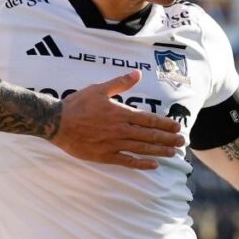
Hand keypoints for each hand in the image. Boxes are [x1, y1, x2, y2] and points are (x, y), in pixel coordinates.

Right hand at [51, 71, 183, 169]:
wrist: (57, 122)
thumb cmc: (77, 104)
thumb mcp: (98, 89)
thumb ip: (120, 83)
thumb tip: (137, 73)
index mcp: (120, 113)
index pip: (149, 120)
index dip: (165, 124)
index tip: (177, 127)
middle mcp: (120, 130)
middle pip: (149, 136)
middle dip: (168, 139)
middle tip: (182, 141)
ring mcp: (113, 144)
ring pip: (142, 149)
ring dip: (160, 151)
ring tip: (174, 153)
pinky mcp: (105, 156)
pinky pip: (127, 161)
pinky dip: (141, 164)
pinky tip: (153, 165)